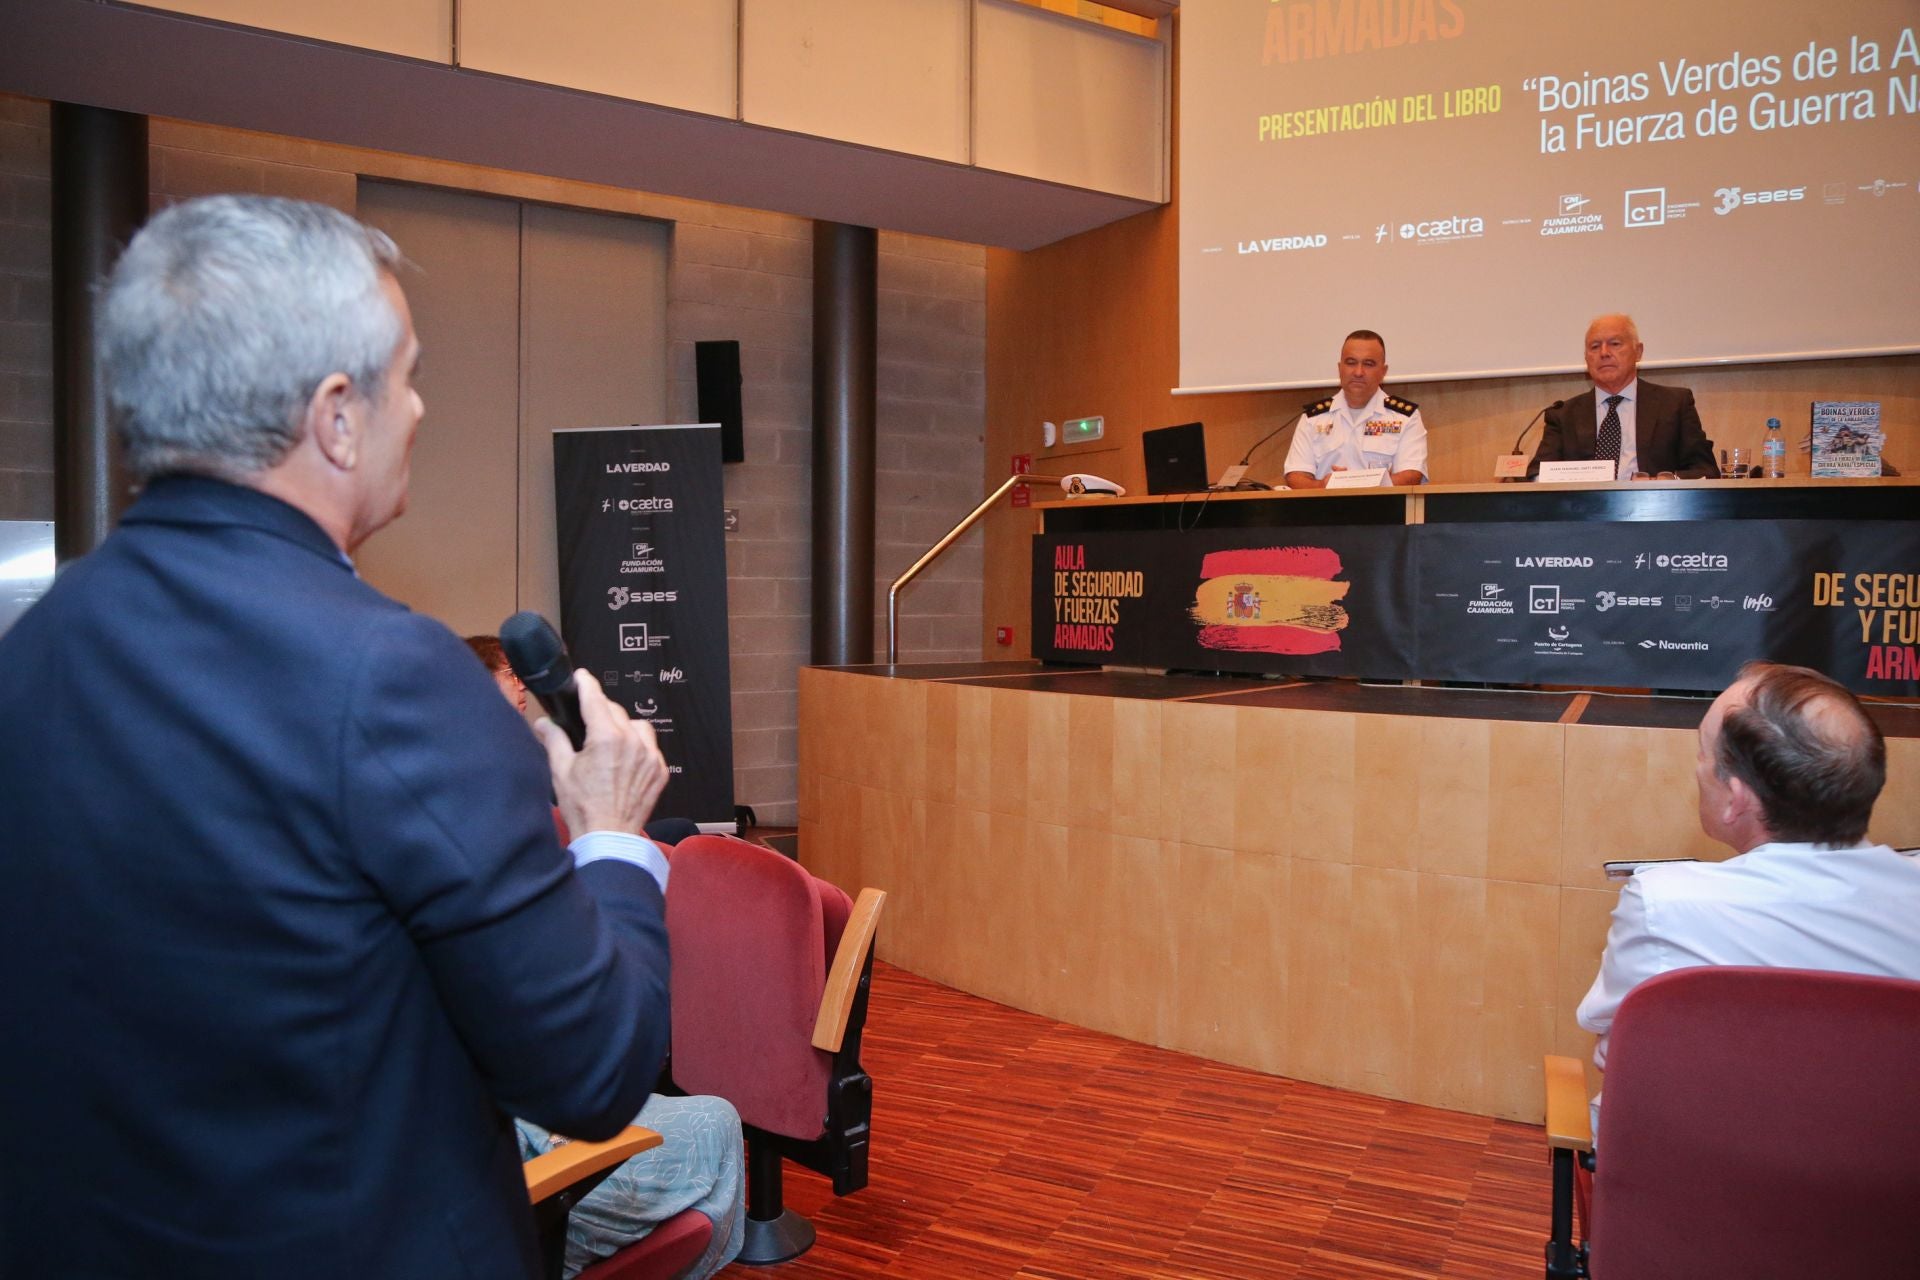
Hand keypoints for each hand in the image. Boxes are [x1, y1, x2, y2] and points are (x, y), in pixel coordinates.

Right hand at [537, 670, 667, 837]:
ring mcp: (650, 757)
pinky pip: (650, 746)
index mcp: (607, 739)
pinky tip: (624, 758)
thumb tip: (543, 723)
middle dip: (601, 710)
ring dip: (623, 725)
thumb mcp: (561, 771)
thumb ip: (554, 740)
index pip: (596, 700)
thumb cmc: (583, 807)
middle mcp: (633, 743)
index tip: (582, 677)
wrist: (608, 837)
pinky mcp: (659, 771)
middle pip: (616, 711)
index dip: (587, 685)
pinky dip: (638, 745)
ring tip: (608, 739)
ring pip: (637, 725)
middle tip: (587, 719)